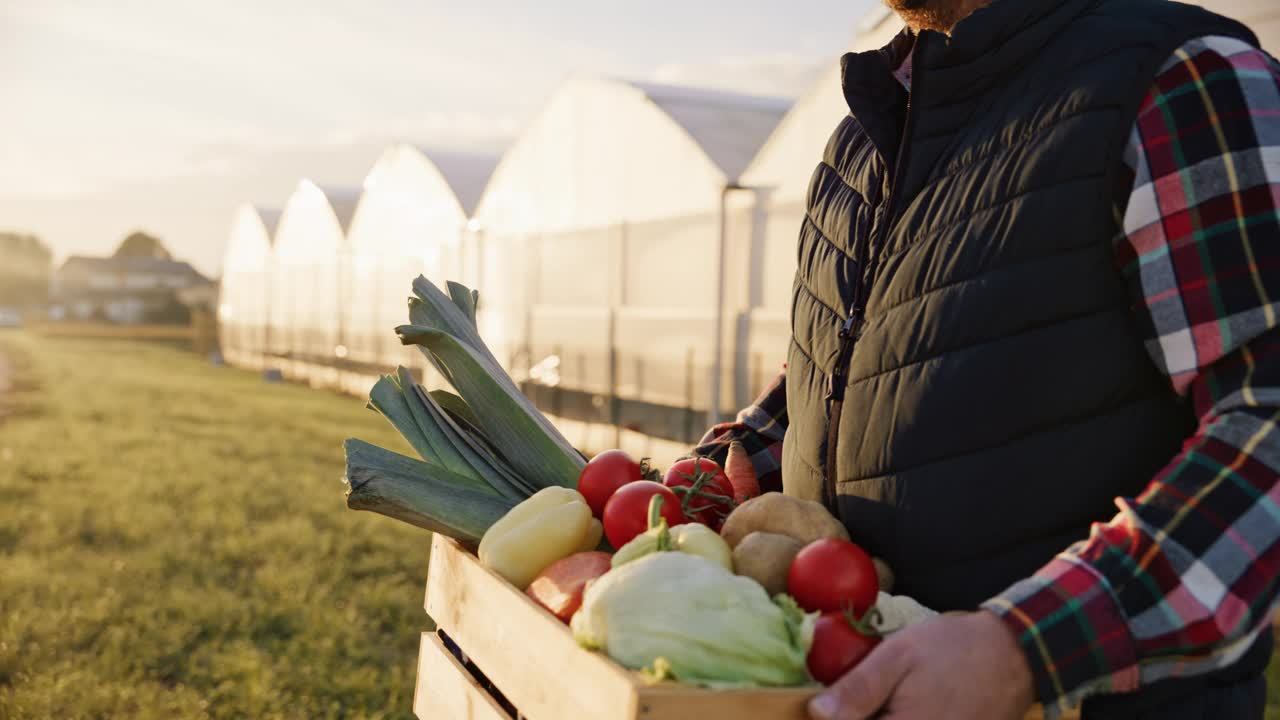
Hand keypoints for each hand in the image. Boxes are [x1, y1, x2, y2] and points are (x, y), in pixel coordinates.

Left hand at [808, 610, 1034, 719]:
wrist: (1013, 656)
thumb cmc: (954, 650)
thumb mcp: (898, 656)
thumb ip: (858, 688)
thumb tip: (816, 713)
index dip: (834, 719)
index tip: (823, 709)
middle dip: (861, 716)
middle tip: (847, 703)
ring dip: (879, 715)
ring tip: (880, 702)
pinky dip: (900, 718)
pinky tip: (898, 707)